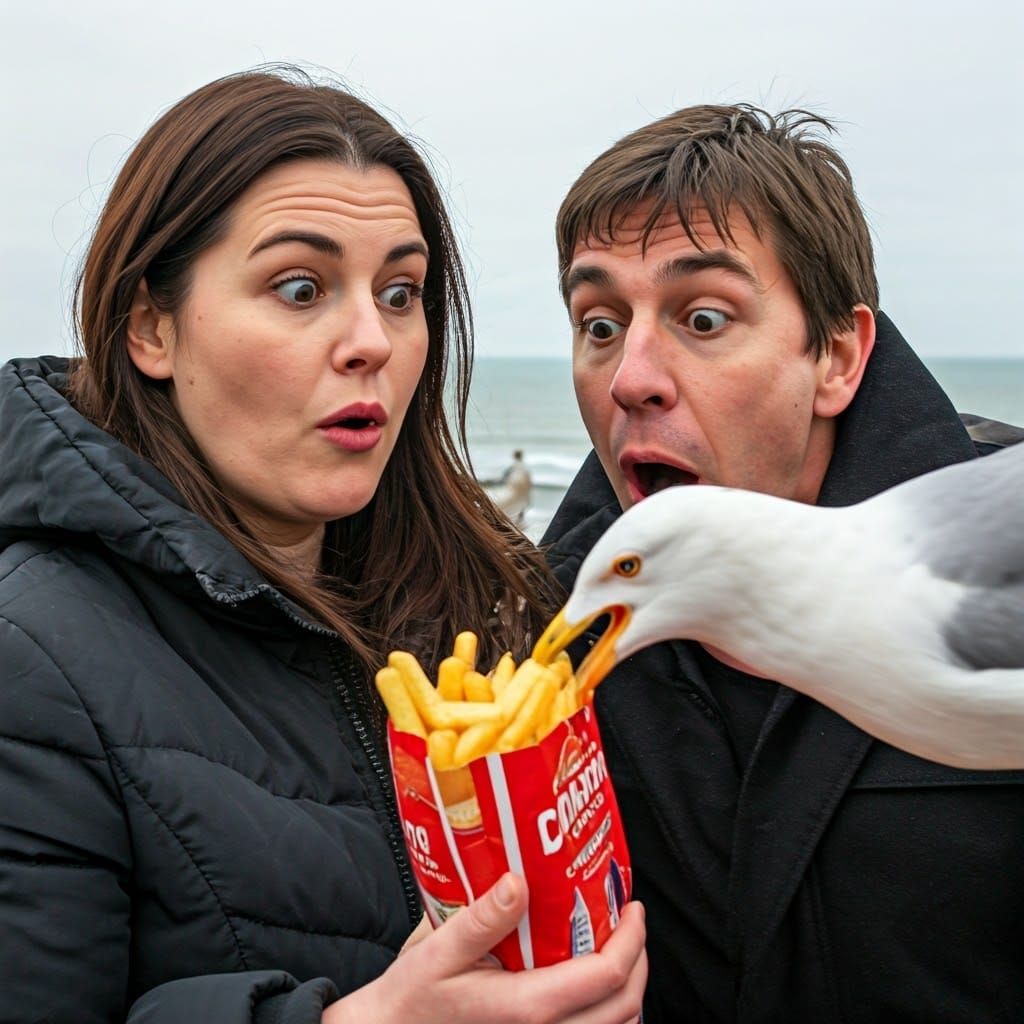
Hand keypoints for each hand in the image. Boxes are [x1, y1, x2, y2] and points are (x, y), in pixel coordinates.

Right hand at [324, 873, 645, 1023]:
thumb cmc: (413, 998)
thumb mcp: (438, 951)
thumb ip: (482, 919)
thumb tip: (517, 882)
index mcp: (528, 1009)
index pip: (607, 977)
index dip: (631, 939)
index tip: (631, 906)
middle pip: (624, 1008)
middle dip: (638, 961)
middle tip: (629, 923)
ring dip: (624, 988)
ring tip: (613, 946)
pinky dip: (604, 1012)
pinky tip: (587, 981)